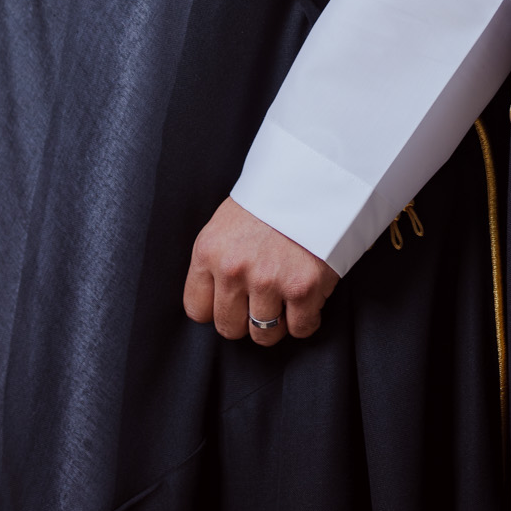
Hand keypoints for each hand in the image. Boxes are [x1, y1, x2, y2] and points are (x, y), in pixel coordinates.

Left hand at [184, 197, 336, 346]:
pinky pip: (301, 329)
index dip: (216, 309)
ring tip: (285, 300)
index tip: (231, 303)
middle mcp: (233, 269)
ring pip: (264, 335)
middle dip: (245, 320)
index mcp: (208, 251)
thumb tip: (216, 297)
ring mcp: (268, 281)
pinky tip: (308, 300)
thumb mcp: (227, 222)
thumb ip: (218, 259)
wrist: (313, 176)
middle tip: (261, 302)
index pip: (197, 309)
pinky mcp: (303, 288)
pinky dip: (306, 319)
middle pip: (229, 328)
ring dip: (277, 322)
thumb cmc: (272, 197)